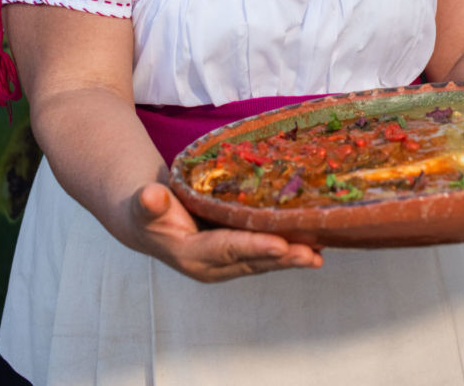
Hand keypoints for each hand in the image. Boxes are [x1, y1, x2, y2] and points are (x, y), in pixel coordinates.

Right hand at [131, 182, 323, 282]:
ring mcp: (227, 262)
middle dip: (284, 258)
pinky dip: (288, 249)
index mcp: (192, 256)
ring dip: (292, 258)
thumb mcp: (144, 204)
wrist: (149, 221)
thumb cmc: (147, 210)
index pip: (227, 250)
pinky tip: (313, 243)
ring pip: (264, 261)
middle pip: (253, 261)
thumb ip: (148, 202)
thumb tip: (150, 196)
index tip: (280, 245)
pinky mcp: (237, 253)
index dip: (254, 247)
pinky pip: (265, 253)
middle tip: (313, 255)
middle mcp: (213, 266)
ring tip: (319, 253)